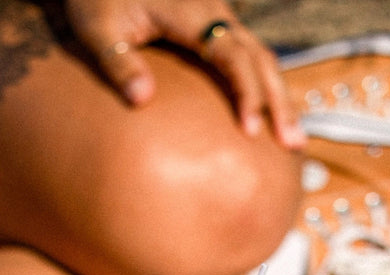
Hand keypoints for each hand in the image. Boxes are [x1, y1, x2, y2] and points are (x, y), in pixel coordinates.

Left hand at [63, 0, 304, 147]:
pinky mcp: (216, 30)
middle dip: (280, 103)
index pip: (233, 55)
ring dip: (281, 99)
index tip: (250, 130)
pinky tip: (272, 119)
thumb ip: (117, 61)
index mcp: (190, 11)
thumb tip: (141, 101)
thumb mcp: (95, 26)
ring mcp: (218, 20)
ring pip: (263, 60)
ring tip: (294, 142)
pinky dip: (267, 89)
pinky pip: (251, 60)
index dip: (246, 92)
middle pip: (261, 59)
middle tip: (293, 144)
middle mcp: (214, 12)